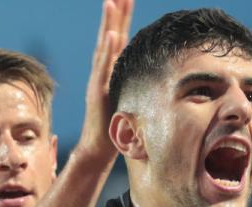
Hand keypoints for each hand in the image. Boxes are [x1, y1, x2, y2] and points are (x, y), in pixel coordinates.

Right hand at [73, 0, 133, 159]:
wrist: (98, 146)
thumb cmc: (114, 124)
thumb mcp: (129, 96)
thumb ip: (135, 82)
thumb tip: (152, 74)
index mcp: (111, 69)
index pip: (119, 37)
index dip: (123, 17)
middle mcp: (103, 69)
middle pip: (110, 34)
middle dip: (116, 12)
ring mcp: (98, 78)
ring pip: (104, 46)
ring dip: (108, 24)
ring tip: (112, 2)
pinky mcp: (98, 91)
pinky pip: (103, 67)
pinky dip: (107, 51)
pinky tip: (112, 35)